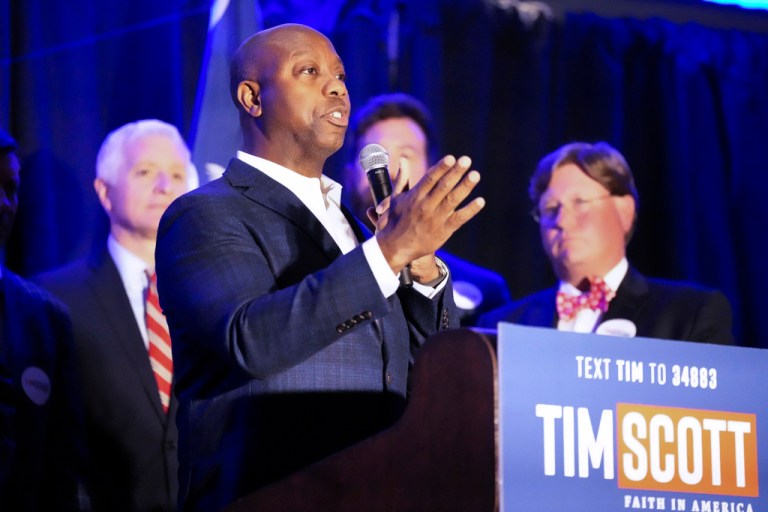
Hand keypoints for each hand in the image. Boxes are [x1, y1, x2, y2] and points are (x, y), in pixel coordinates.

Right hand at [375, 155, 484, 273]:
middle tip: (467, 160)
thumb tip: (403, 160)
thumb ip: (402, 178)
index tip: (451, 158)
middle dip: (455, 172)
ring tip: (475, 175)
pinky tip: (480, 201)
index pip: (430, 179)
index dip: (441, 168)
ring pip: (452, 200)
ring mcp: (435, 219)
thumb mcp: (395, 198)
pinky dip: (470, 210)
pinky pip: (459, 219)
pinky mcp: (443, 231)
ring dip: (465, 187)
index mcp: (415, 196)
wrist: (395, 247)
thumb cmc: (395, 220)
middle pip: (443, 186)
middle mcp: (425, 206)